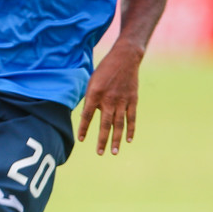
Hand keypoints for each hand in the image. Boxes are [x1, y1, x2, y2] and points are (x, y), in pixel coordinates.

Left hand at [78, 40, 142, 155]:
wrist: (125, 58)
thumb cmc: (105, 70)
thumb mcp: (92, 81)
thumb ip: (90, 98)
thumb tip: (87, 115)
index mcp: (95, 94)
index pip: (87, 115)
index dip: (83, 128)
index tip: (80, 139)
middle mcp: (108, 99)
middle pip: (104, 124)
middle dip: (102, 140)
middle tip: (100, 153)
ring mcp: (122, 101)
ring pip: (119, 124)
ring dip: (116, 139)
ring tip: (114, 152)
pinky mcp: (133, 100)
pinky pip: (132, 118)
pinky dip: (131, 129)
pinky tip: (129, 140)